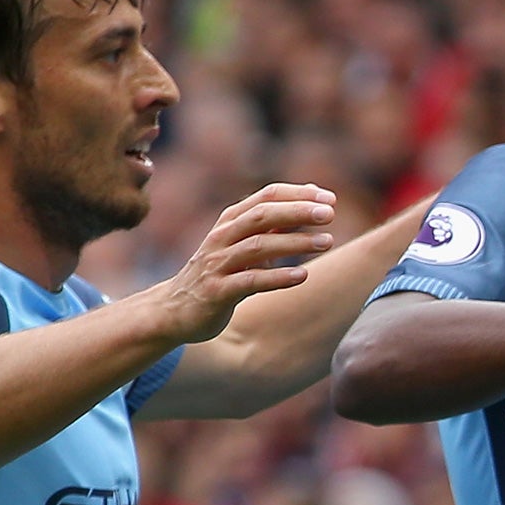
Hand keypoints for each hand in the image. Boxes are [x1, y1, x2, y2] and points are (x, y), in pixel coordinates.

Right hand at [148, 183, 336, 343]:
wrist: (175, 309)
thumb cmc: (220, 272)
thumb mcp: (245, 244)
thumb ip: (274, 224)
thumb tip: (311, 199)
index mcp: (231, 221)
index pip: (265, 197)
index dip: (298, 194)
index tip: (329, 199)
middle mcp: (222, 237)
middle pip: (261, 216)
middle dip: (297, 211)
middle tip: (329, 214)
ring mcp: (217, 263)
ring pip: (258, 246)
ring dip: (295, 243)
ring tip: (327, 242)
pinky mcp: (216, 291)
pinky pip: (249, 281)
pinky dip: (277, 276)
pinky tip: (302, 275)